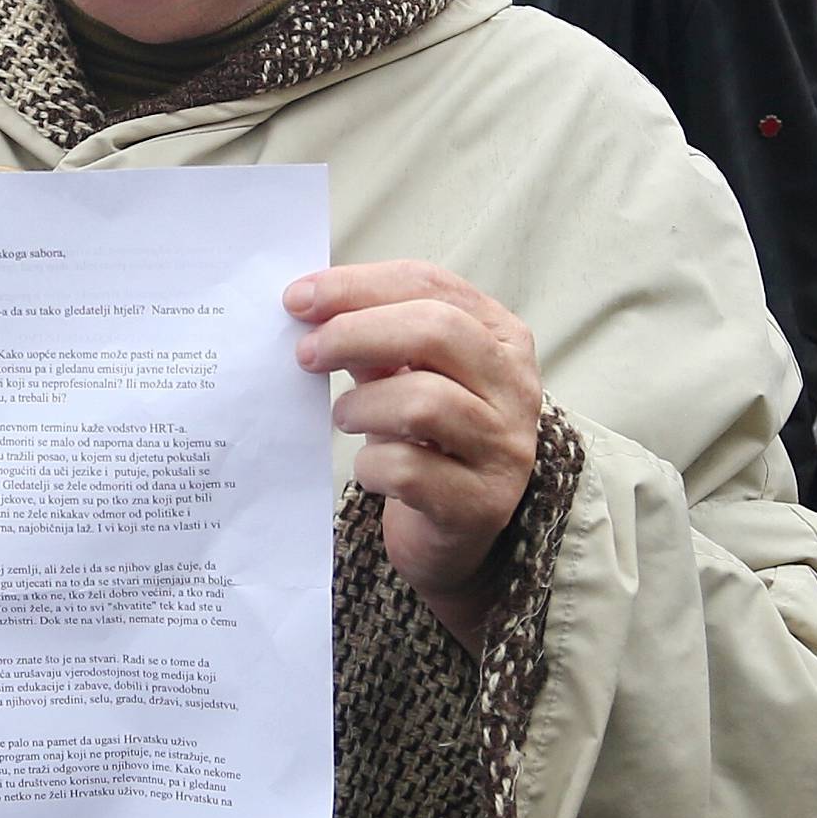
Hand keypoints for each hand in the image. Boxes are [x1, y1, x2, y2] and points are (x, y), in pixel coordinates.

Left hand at [287, 261, 542, 640]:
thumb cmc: (427, 440)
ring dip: (363, 405)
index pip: (431, 285)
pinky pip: (410, 471)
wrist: (455, 532)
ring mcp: (505, 447)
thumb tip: (310, 304)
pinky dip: (372, 465)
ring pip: (425, 401)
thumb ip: (373, 337)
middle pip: (437, 330)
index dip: (359, 285)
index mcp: (502, 337)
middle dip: (356, 333)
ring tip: (344, 416)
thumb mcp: (406, 375)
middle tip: (307, 353)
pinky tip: (369, 468)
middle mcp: (516, 387)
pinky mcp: (480, 503)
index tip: (300, 297)